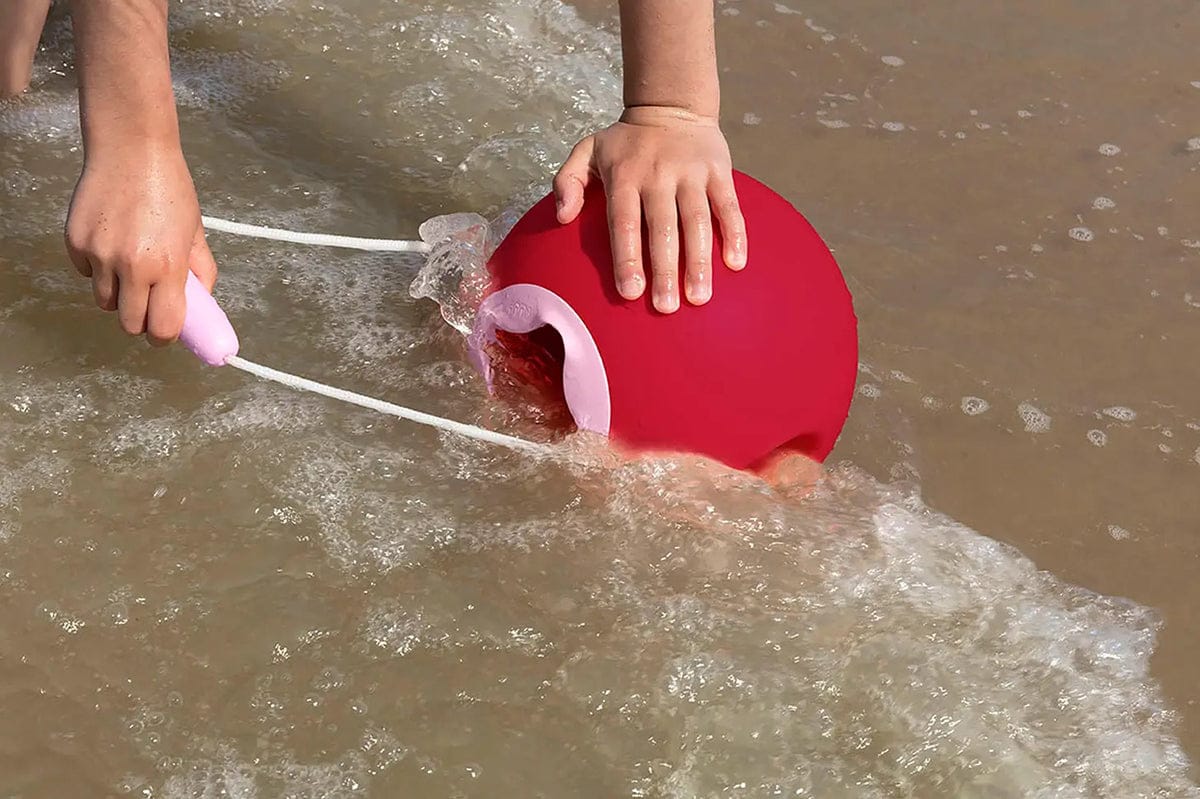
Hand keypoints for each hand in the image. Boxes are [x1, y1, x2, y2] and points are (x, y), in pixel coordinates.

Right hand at [64, 143, 216, 344]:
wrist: (131, 149)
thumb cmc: (169, 188)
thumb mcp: (194, 231)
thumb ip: (200, 271)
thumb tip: (201, 301)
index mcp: (167, 267)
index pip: (163, 327)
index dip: (165, 336)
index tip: (166, 332)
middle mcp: (130, 266)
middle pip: (130, 324)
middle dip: (141, 320)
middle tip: (149, 303)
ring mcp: (99, 255)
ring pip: (105, 301)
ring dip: (119, 295)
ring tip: (131, 266)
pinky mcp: (75, 243)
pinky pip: (85, 274)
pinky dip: (97, 269)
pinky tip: (111, 242)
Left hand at [553, 106, 746, 313]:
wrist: (671, 104)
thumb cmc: (626, 143)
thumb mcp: (587, 150)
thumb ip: (567, 181)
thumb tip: (561, 217)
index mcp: (624, 176)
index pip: (624, 222)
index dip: (627, 258)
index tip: (630, 293)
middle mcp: (658, 175)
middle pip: (662, 228)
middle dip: (664, 270)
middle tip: (666, 307)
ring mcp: (691, 172)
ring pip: (696, 220)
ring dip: (699, 260)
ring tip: (699, 297)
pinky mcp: (719, 170)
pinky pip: (728, 205)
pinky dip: (734, 233)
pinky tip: (736, 263)